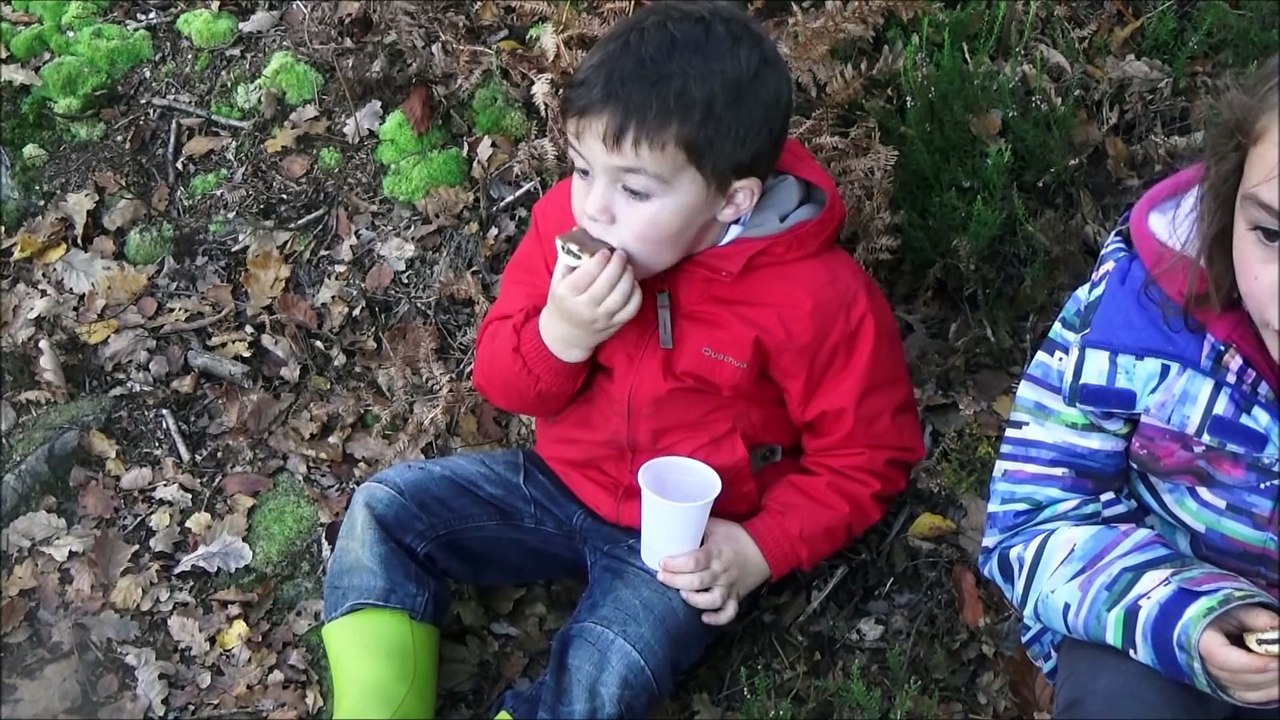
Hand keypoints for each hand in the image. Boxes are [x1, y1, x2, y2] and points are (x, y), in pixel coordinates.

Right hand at [539, 247, 641, 362]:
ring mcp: (601, 318)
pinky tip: (633, 283)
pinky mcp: (614, 325)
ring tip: (627, 267)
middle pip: (607, 283)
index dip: (600, 259)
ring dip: (628, 277)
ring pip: (622, 296)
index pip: (588, 273)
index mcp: (567, 294)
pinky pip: (631, 309)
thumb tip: (579, 229)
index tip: (606, 250)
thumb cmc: (561, 302)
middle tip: (621, 254)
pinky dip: (636, 294)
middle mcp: (585, 308)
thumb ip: (568, 256)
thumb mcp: (557, 280)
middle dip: (617, 264)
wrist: (565, 335)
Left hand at [656, 518, 771, 625]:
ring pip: (712, 600)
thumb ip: (696, 527)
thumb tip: (672, 526)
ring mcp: (730, 586)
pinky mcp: (736, 596)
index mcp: (716, 552)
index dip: (676, 564)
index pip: (694, 561)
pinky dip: (718, 618)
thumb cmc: (736, 535)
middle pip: (697, 582)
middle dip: (675, 581)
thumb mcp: (716, 525)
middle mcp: (722, 571)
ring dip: (694, 600)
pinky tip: (704, 617)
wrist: (765, 548)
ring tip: (681, 593)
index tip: (662, 562)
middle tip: (661, 576)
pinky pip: (729, 612)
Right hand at [1200, 604, 1279, 705]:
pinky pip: (1248, 698)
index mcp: (1202, 642)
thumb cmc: (1222, 617)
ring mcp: (1215, 681)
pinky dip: (1267, 694)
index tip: (1276, 661)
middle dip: (1266, 673)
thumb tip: (1278, 627)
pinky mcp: (1227, 690)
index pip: (1221, 658)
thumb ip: (1256, 617)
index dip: (1250, 663)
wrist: (1210, 628)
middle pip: (1237, 677)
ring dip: (1269, 684)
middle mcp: (1205, 666)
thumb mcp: (1237, 610)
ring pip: (1245, 690)